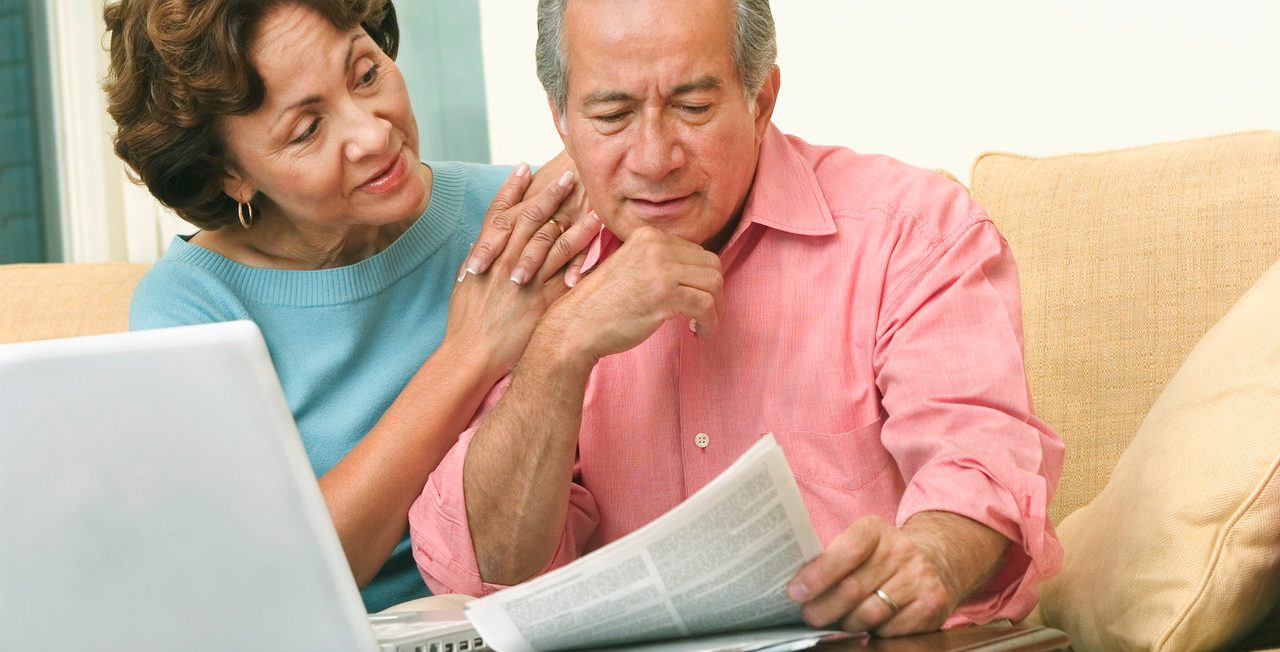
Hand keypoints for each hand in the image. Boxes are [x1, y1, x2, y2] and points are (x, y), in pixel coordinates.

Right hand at [444, 165, 600, 380]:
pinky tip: (599, 246)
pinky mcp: (544, 301)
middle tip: (570, 175)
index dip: (513, 188)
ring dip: (576, 221)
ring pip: (554, 243)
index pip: (500, 212)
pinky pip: (569, 275)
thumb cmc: (465, 323)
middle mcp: (506, 262)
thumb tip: (478, 244)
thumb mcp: (464, 285)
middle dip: (551, 194)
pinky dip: (584, 258)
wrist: (472, 354)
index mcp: (485, 255)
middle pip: (531, 219)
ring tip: (593, 204)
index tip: (527, 166)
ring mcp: (526, 280)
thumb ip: (475, 261)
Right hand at [537, 225, 723, 367]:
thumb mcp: (631, 267)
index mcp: (647, 236)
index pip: (696, 252)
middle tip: (704, 314)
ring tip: (702, 324)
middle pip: (711, 265)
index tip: (695, 298)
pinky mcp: (665, 293)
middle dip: (714, 292)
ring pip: (714, 283)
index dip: (700, 278)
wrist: (576, 326)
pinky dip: (710, 322)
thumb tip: (698, 273)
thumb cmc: (602, 305)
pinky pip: (706, 305)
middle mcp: (656, 245)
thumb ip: (659, 262)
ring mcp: (660, 268)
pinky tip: (699, 332)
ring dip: (715, 308)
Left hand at [786, 515, 962, 636]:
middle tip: (809, 615)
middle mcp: (902, 550)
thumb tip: (798, 587)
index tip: (796, 592)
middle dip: (823, 608)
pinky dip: (873, 631)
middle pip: (852, 589)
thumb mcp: (862, 542)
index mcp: (876, 530)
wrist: (938, 559)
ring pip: (869, 614)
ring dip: (847, 623)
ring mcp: (920, 578)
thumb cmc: (884, 555)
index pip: (846, 552)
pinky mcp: (932, 605)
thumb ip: (833, 558)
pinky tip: (868, 624)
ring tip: (839, 620)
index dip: (818, 574)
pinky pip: (890, 630)